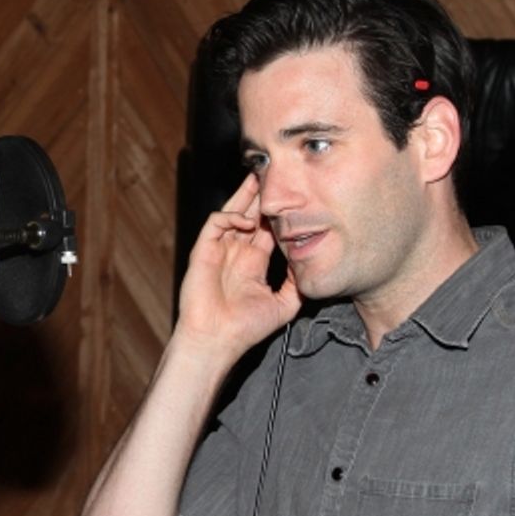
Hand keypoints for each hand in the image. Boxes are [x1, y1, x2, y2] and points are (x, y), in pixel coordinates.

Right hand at [175, 173, 300, 360]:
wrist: (217, 340)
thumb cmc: (245, 328)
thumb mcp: (284, 303)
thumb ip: (296, 282)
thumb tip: (310, 262)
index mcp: (252, 263)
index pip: (265, 230)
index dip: (277, 214)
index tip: (293, 199)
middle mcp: (235, 253)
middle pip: (248, 215)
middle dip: (260, 195)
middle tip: (273, 175)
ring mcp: (218, 250)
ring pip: (231, 213)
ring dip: (244, 196)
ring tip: (258, 178)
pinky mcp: (203, 250)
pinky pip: (216, 223)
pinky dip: (230, 216)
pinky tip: (247, 220)